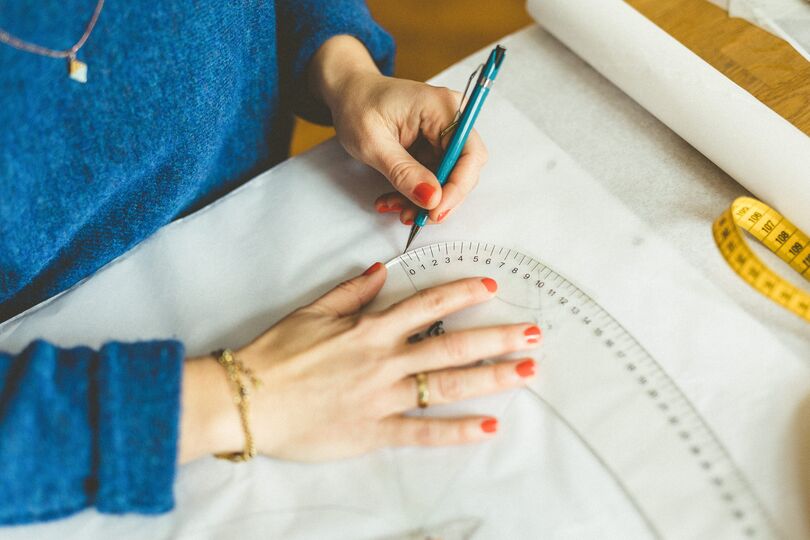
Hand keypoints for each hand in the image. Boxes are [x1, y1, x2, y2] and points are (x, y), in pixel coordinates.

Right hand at [179, 263, 540, 462]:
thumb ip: (352, 291)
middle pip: (452, 345)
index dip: (463, 292)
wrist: (247, 399)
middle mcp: (384, 359)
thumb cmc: (276, 354)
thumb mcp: (312, 311)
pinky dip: (456, 432)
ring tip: (526, 372)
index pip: (427, 304)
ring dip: (490, 377)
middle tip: (533, 334)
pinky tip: (487, 427)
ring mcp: (383, 397)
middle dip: (497, 337)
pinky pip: (422, 432)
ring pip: (447, 385)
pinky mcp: (374, 431)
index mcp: (370, 328)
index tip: (491, 286)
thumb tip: (382, 270)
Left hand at [311, 36, 487, 225]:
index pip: (470, 154)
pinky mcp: (435, 147)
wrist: (350, 93)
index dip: (458, 187)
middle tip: (413, 216)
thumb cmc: (358, 106)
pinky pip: (434, 178)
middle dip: (439, 198)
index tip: (435, 211)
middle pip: (464, 170)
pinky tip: (393, 199)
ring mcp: (444, 134)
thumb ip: (403, 172)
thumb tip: (432, 199)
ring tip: (394, 207)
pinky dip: (415, 193)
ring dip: (424, 200)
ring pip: (448, 179)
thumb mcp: (373, 142)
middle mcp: (452, 118)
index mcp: (442, 108)